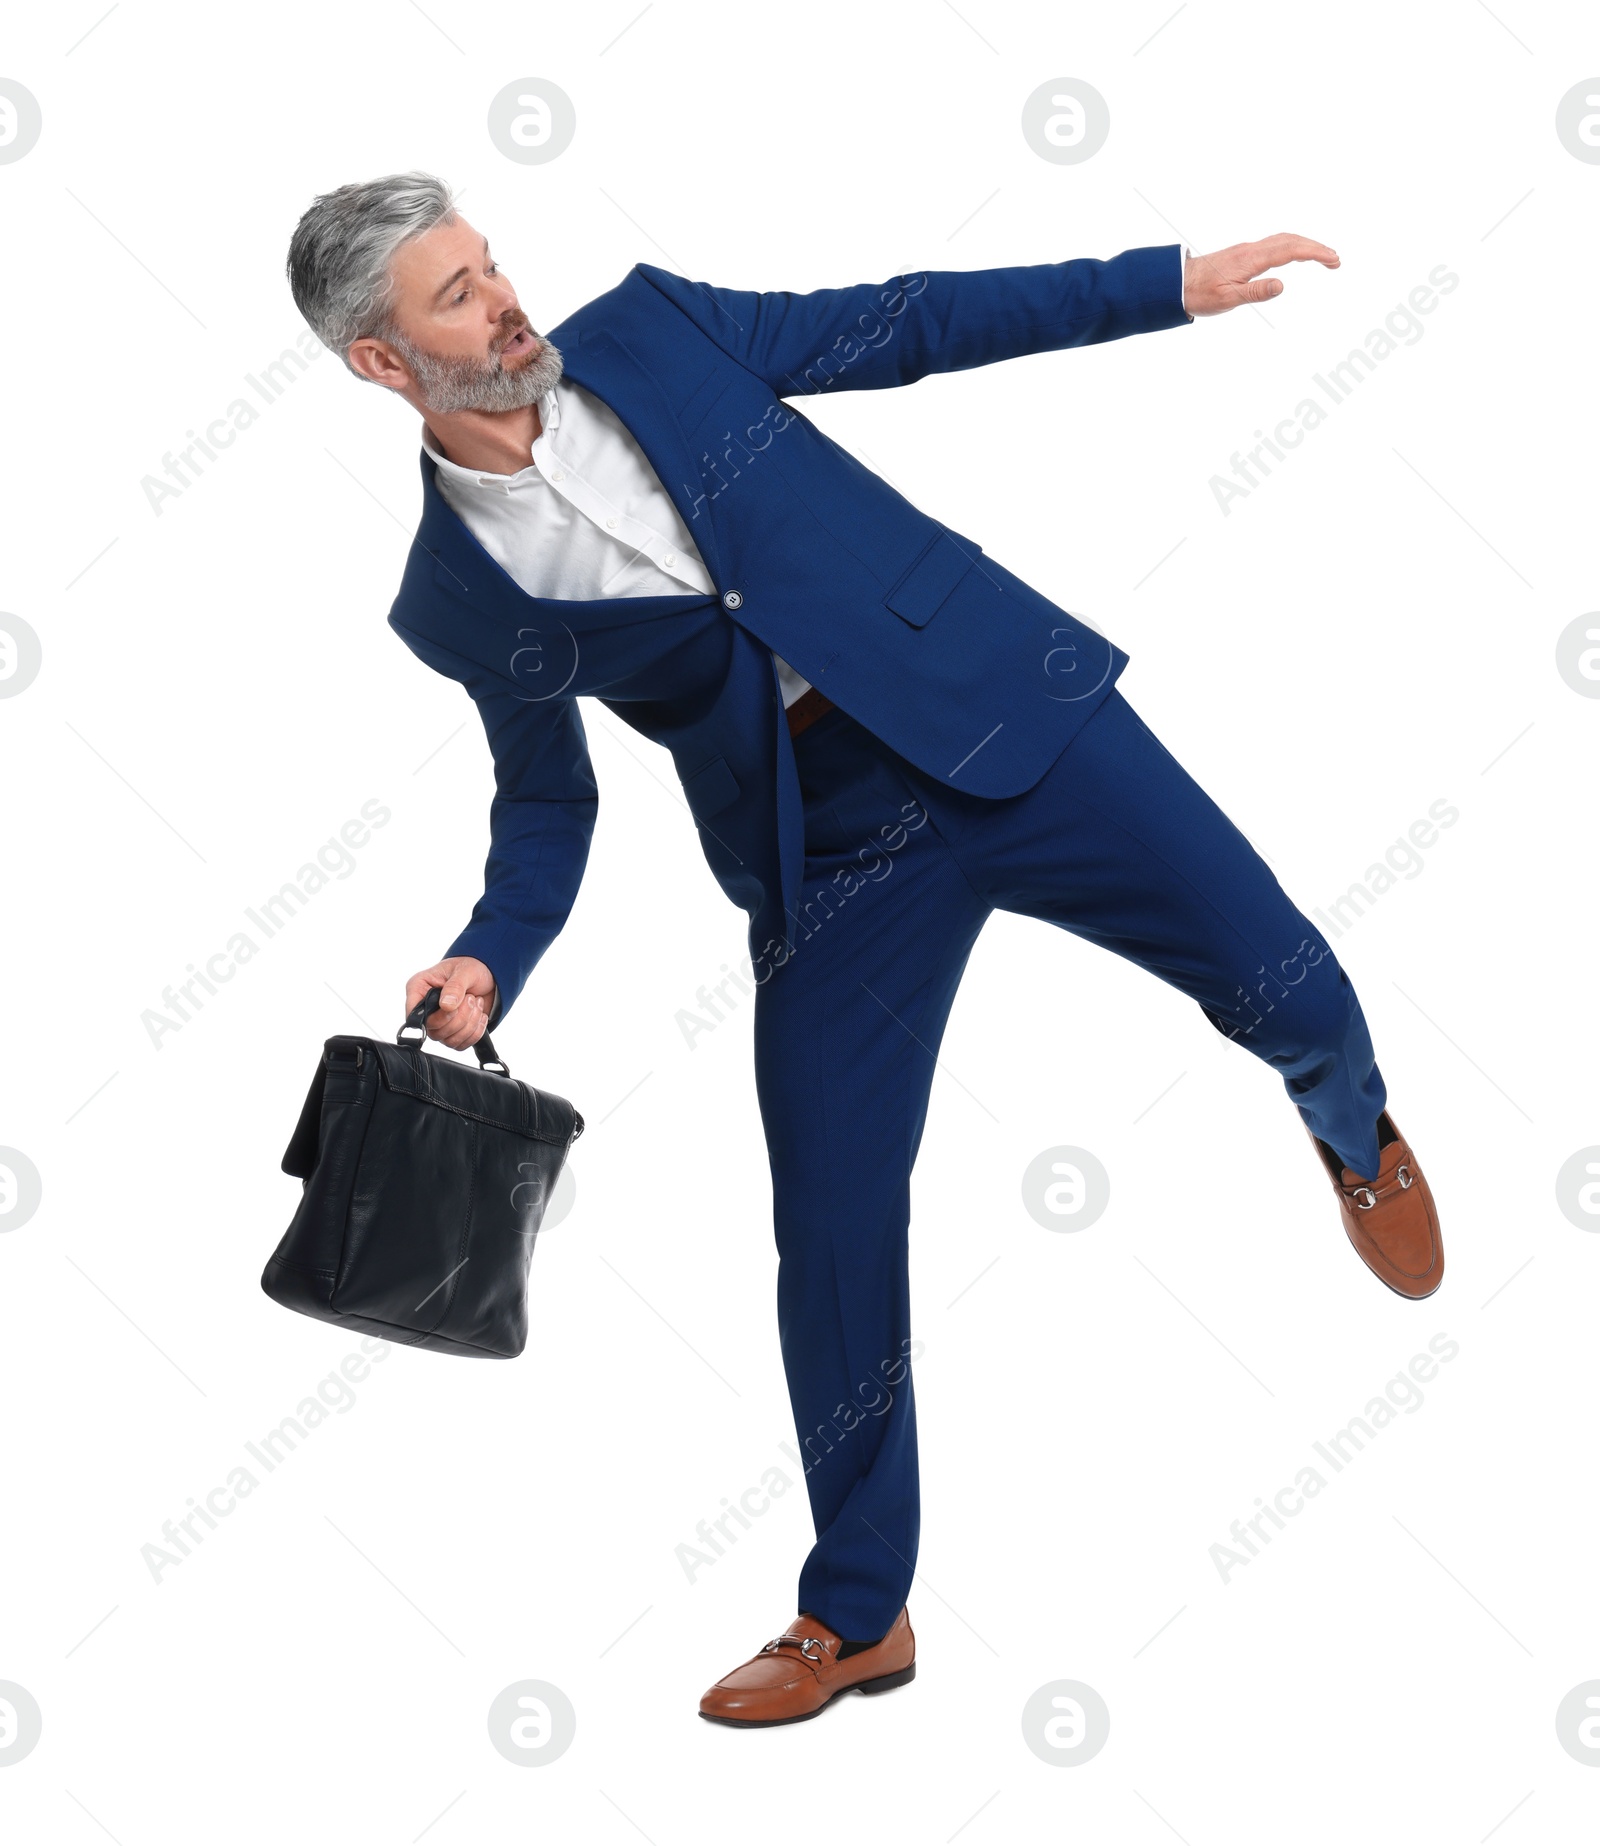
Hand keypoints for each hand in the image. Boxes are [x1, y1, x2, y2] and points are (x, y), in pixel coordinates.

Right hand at [404, 956, 497, 1050]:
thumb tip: (446, 1005)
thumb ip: (454, 987)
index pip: (414, 1014)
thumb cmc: (471, 967)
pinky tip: (480, 1015)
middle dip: (459, 1018)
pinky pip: (460, 1044)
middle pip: (434, 1031)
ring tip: (476, 1003)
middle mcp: (426, 1008)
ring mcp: (439, 1022)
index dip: (434, 1017)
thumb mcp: (464, 971)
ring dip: (469, 1024)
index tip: (452, 1008)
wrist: (489, 975)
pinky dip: (475, 1032)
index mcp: (419, 989)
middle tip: (471, 998)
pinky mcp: (453, 1032)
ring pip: (448, 1040)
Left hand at [1182, 234, 1338, 316]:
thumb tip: (1282, 285)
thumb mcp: (1227, 299)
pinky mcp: (1242, 254)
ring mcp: (1247, 250)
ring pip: (1282, 240)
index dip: (1315, 253)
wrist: (1176, 283)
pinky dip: (1291, 246)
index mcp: (1252, 258)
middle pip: (1291, 240)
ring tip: (1321, 256)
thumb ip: (1255, 292)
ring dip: (1304, 245)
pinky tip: (1294, 254)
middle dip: (1316, 247)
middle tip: (1335, 259)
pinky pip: (1273, 244)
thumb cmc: (1199, 294)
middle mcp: (1251, 249)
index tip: (1333, 260)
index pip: (1291, 250)